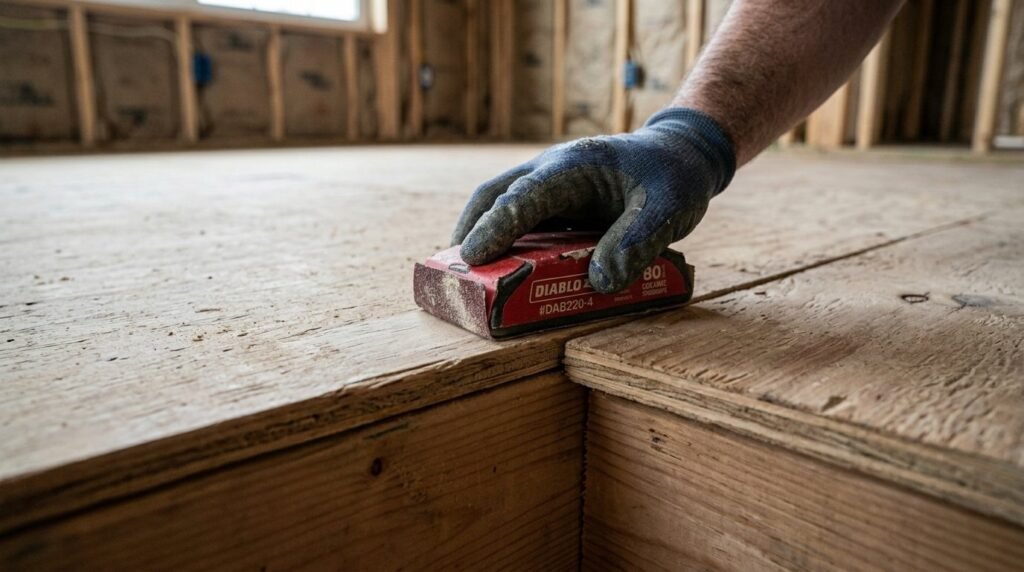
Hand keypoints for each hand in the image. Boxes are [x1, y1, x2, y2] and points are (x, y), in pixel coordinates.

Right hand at [450, 108, 735, 292]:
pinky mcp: (557, 199)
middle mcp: (553, 170)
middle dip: (472, 229)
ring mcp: (551, 183)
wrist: (682, 154)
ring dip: (483, 233)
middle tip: (454, 270)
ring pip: (501, 202)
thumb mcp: (668, 209)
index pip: (523, 197)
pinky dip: (506, 239)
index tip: (471, 257)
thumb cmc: (674, 177)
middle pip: (495, 194)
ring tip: (469, 274)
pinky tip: (506, 269)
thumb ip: (635, 243)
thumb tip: (598, 282)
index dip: (496, 227)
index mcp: (574, 167)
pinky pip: (522, 216)